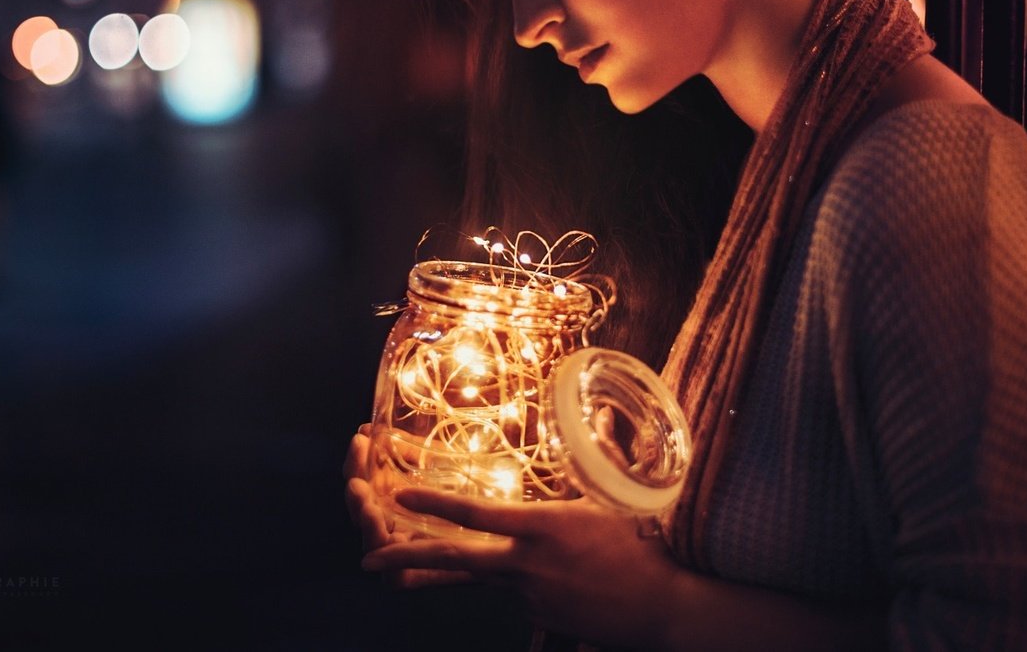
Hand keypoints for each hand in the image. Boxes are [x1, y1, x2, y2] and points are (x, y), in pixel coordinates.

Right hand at [343, 424, 472, 586]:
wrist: (518, 508)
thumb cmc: (480, 482)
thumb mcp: (442, 459)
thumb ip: (409, 449)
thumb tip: (371, 429)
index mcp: (394, 491)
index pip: (363, 479)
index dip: (356, 462)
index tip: (361, 439)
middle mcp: (396, 520)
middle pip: (363, 514)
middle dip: (355, 498)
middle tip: (357, 484)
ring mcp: (410, 547)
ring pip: (375, 547)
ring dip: (367, 528)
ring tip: (369, 510)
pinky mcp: (428, 573)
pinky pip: (401, 579)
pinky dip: (391, 565)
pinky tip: (391, 548)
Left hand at [359, 487, 683, 647]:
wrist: (659, 608)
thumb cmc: (641, 545)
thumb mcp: (612, 497)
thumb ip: (594, 460)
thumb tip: (598, 413)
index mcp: (541, 528)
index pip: (476, 514)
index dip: (433, 505)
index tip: (399, 496)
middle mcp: (525, 564)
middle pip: (454, 560)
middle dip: (406, 558)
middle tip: (368, 561)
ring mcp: (527, 594)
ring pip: (473, 578)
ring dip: (434, 573)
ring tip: (392, 575)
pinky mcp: (536, 614)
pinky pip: (506, 592)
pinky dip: (497, 582)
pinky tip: (507, 579)